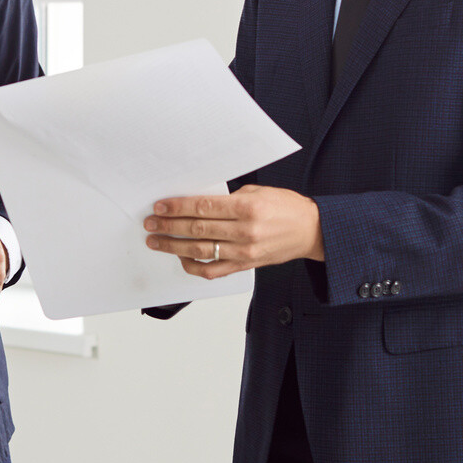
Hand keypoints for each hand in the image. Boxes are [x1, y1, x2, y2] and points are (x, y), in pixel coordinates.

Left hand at [143, 185, 324, 279]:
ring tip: (156, 241)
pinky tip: (181, 257)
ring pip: (200, 250)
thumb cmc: (286, 208)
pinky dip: (193, 265)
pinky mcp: (244, 266)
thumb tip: (196, 203)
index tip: (160, 206)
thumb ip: (228, 198)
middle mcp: (244, 232)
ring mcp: (243, 253)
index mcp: (247, 208)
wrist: (310, 231)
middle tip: (151, 223)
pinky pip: (212, 271)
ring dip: (173, 246)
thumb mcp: (258, 192)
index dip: (178, 207)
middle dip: (169, 226)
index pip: (203, 207)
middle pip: (197, 229)